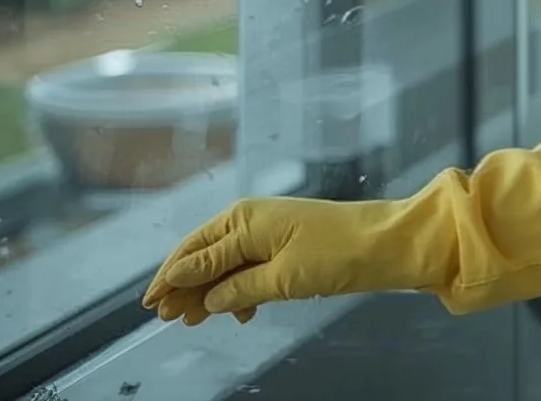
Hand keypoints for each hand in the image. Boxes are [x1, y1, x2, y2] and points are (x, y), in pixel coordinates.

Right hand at [142, 195, 443, 325]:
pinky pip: (250, 270)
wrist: (389, 244)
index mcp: (244, 220)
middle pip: (204, 257)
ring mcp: (271, 233)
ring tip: (195, 321)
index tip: (151, 305)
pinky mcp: (288, 248)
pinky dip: (239, 292)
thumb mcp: (280, 275)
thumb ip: (235, 285)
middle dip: (185, 288)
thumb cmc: (338, 253)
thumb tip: (199, 294)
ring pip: (226, 266)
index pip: (192, 252)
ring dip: (210, 293)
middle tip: (169, 319)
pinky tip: (240, 314)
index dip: (169, 279)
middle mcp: (252, 221)